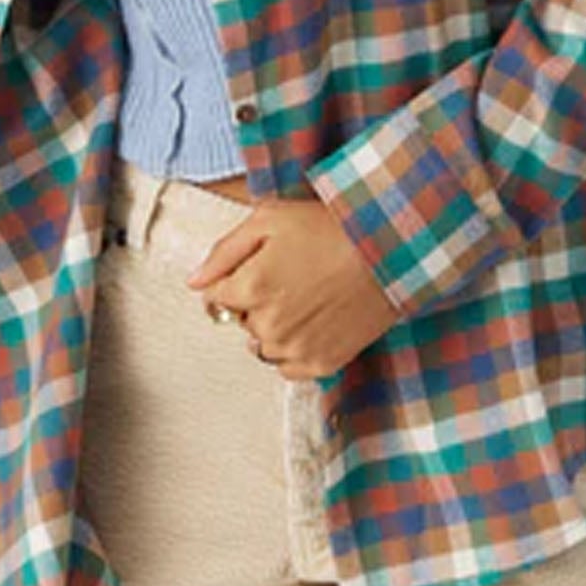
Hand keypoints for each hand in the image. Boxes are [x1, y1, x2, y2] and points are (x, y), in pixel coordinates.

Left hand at [184, 190, 399, 379]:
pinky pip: (287, 367)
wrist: (391, 250)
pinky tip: (315, 321)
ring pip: (262, 346)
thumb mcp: (269, 219)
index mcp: (250, 288)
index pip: (216, 299)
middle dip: (255, 301)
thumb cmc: (331, 228)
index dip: (232, 280)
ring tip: (306, 297)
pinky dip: (294, 348)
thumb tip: (194, 282)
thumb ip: (224, 252)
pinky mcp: (322, 364)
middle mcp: (268, 325)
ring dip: (274, 327)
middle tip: (290, 275)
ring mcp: (295, 348)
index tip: (257, 267)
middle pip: (241, 321)